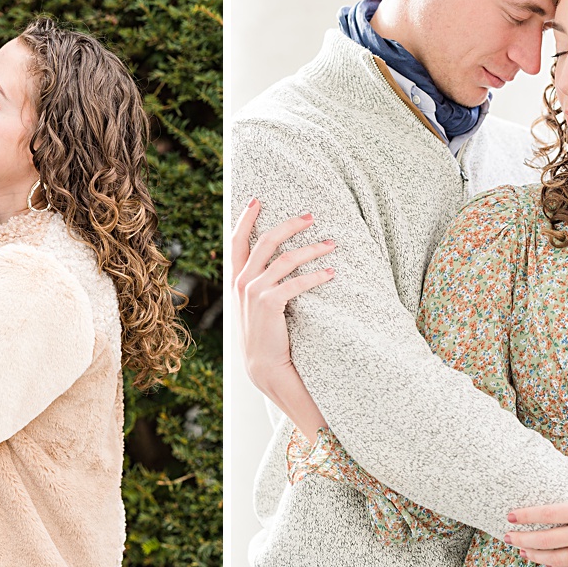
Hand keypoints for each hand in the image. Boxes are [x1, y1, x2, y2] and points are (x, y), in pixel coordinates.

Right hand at [231, 198, 334, 435]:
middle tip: (310, 216)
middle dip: (289, 225)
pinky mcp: (269, 303)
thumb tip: (276, 262)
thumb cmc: (264, 335)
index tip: (257, 200)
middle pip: (264, 241)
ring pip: (285, 259)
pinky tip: (330, 273)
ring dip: (312, 248)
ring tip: (331, 244)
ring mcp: (253, 292)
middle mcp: (241, 282)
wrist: (263, 365)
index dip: (245, 219)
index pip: (236, 241)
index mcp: (236, 279)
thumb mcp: (253, 305)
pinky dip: (316, 275)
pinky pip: (296, 282)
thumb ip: (257, 282)